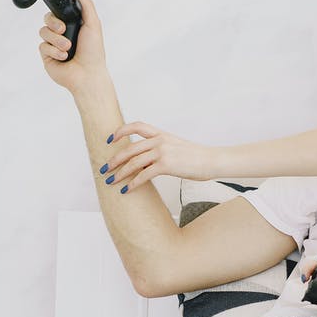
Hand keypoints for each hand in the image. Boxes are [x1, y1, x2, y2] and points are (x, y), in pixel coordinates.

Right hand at [39, 0, 107, 92]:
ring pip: (43, 32)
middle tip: (63, 30)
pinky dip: (54, 51)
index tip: (60, 12)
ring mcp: (53, 44)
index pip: (58, 11)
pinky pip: (42, 46)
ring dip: (56, 39)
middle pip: (47, 18)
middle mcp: (62, 34)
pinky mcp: (47, 55)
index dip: (57, 10)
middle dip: (54, 23)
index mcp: (73, 25)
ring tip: (68, 48)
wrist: (87, 75)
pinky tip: (64, 57)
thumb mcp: (93, 24)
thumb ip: (85, 4)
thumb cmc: (94, 52)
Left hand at [102, 121, 218, 190]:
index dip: (120, 131)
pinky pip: (143, 175)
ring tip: (111, 182)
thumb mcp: (176, 147)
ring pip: (133, 163)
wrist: (212, 160)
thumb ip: (159, 150)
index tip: (109, 140)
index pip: (136, 126)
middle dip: (114, 160)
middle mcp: (159, 140)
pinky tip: (126, 190)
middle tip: (104, 169)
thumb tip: (144, 161)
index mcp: (161, 133)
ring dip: (120, 174)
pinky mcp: (166, 165)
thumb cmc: (196, 157)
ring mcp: (162, 152)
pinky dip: (133, 184)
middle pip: (129, 149)